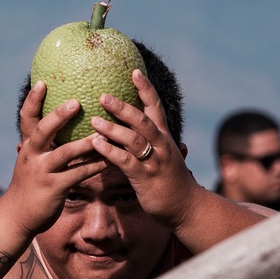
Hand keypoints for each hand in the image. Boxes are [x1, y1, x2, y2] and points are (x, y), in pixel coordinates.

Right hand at [3, 83, 107, 235]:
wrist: (17, 217)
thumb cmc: (30, 185)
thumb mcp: (31, 161)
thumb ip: (41, 145)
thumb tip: (55, 125)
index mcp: (28, 146)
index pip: (27, 118)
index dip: (33, 100)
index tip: (42, 82)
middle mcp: (32, 155)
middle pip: (43, 130)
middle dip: (58, 116)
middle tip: (76, 102)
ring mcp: (42, 172)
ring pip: (64, 153)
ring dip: (85, 142)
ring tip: (104, 133)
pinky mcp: (53, 188)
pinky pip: (77, 174)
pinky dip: (94, 166)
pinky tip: (109, 160)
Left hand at [89, 70, 196, 228]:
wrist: (186, 207)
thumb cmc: (170, 181)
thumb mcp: (163, 156)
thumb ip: (149, 141)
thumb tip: (132, 128)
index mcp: (164, 136)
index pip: (155, 107)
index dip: (145, 88)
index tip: (134, 71)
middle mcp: (161, 145)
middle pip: (142, 120)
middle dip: (123, 107)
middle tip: (102, 96)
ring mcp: (154, 161)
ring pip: (134, 140)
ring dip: (113, 129)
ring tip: (94, 121)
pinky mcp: (145, 178)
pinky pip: (126, 162)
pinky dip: (111, 152)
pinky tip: (96, 145)